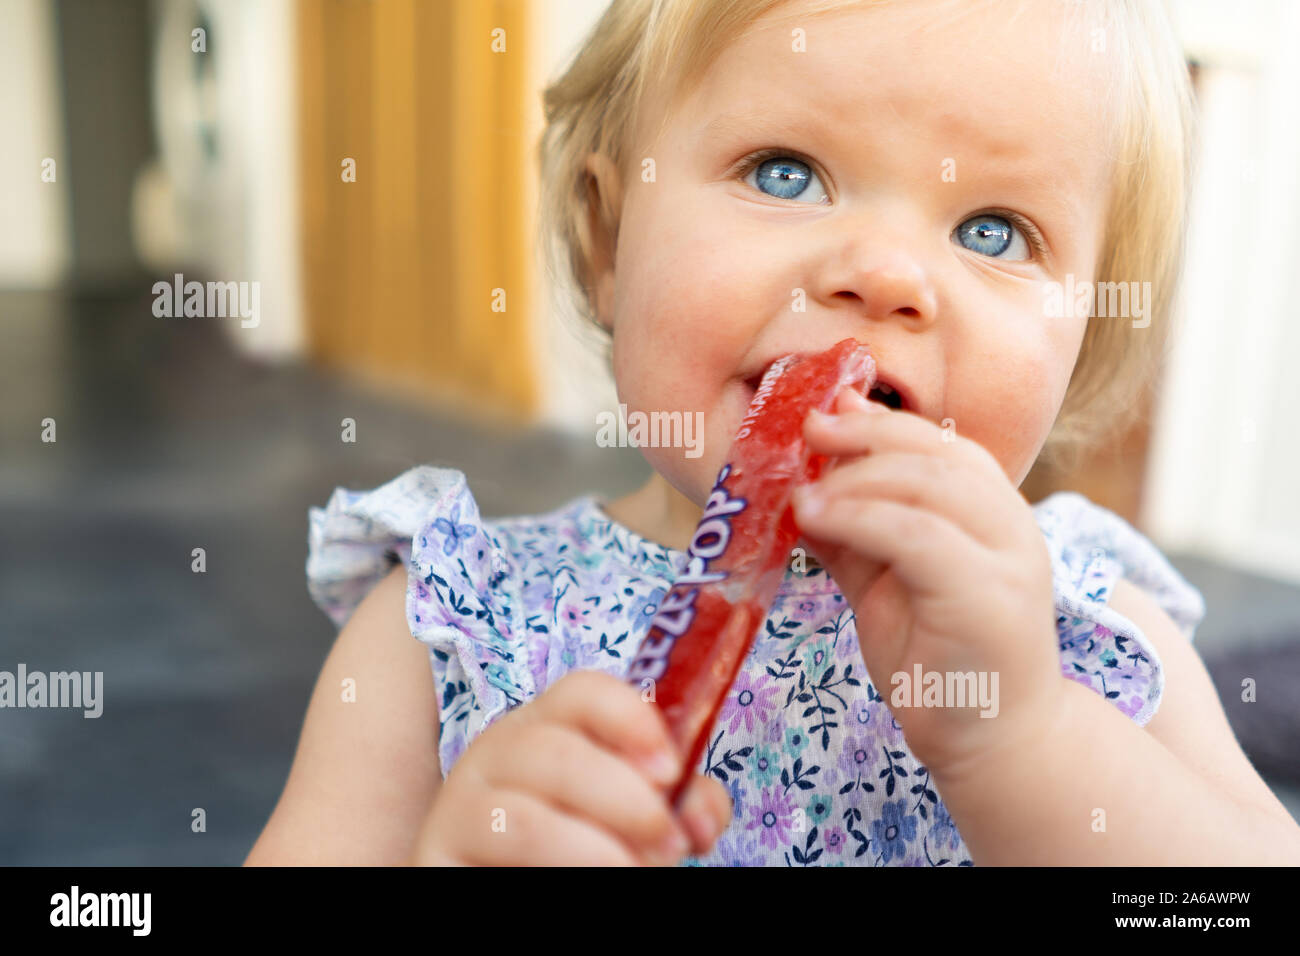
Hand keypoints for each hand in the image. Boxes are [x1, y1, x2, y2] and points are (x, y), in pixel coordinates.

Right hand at [411, 670, 732, 864]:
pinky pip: (508, 838)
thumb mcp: (626, 819)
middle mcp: (498, 750)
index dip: (630, 717)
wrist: (501, 883)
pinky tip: (600, 878)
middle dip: (626, 794)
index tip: (673, 769)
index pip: (582, 691)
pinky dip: (567, 858)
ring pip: (528, 803)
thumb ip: (673, 805)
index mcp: (546, 728)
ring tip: (641, 868)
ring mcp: (463, 798)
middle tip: (671, 840)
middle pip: (557, 747)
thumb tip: (700, 813)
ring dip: (596, 841)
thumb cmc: (568, 853)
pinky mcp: (440, 845)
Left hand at [790, 387, 1065, 778]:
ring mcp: (1009, 560)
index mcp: (993, 514)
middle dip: (867, 435)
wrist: (989, 738)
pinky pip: (918, 537)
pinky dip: (860, 519)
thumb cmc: (938, 657)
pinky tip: (815, 519)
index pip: (943, 446)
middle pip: (938, 454)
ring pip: (930, 487)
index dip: (883, 423)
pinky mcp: (988, 597)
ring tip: (800, 492)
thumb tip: (802, 488)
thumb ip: (856, 532)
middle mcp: (1012, 527)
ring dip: (854, 480)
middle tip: (807, 432)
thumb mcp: (886, 580)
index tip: (827, 411)